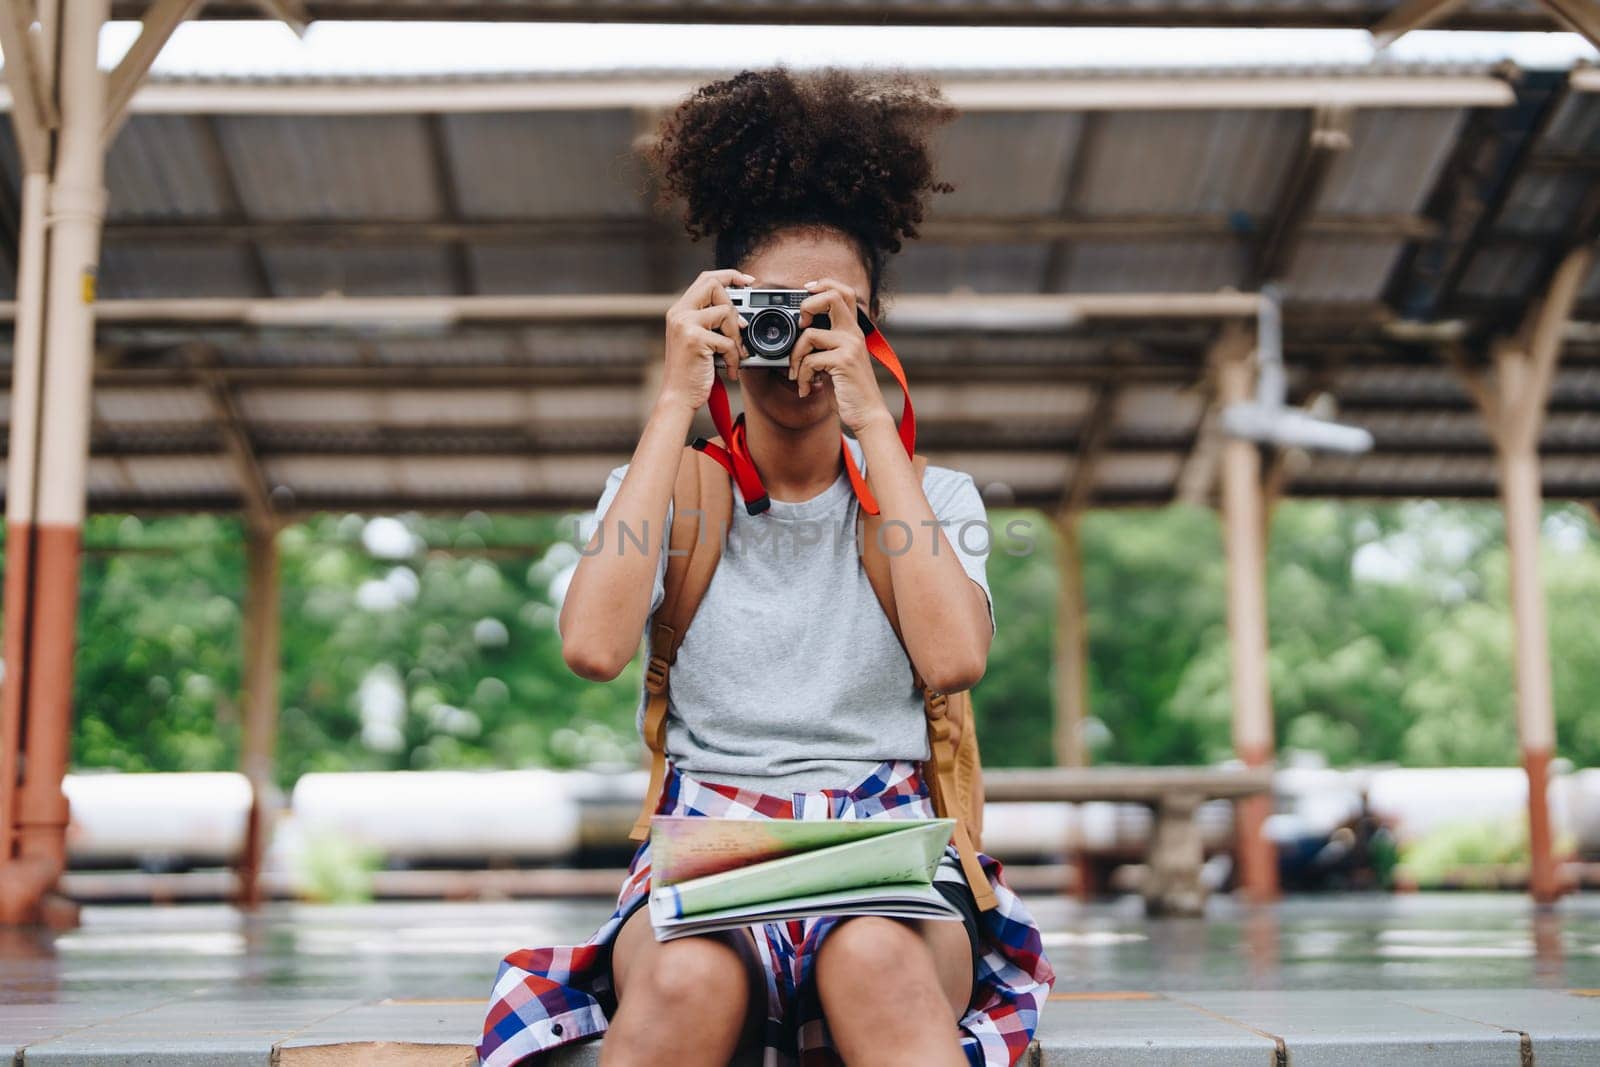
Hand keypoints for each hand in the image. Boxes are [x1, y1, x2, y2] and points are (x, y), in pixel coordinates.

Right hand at [659, 268, 751, 413]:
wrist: (678, 398)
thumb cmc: (691, 373)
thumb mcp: (698, 341)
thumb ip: (710, 323)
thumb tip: (739, 313)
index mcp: (679, 311)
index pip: (706, 278)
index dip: (729, 275)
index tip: (748, 282)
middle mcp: (679, 313)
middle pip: (714, 285)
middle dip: (734, 304)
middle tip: (741, 326)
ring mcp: (685, 324)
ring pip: (726, 311)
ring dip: (737, 336)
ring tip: (735, 354)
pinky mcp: (695, 339)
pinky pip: (728, 340)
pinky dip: (735, 357)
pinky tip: (730, 370)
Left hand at [789, 277, 892, 433]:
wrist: (867, 414)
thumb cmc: (850, 390)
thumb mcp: (838, 362)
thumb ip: (825, 345)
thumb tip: (798, 335)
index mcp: (852, 331)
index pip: (844, 292)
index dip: (823, 284)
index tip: (805, 290)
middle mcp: (853, 334)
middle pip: (832, 297)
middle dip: (807, 305)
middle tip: (799, 325)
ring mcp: (850, 346)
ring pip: (809, 334)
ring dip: (795, 358)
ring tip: (796, 375)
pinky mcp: (844, 361)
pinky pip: (809, 360)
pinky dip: (801, 376)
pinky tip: (806, 388)